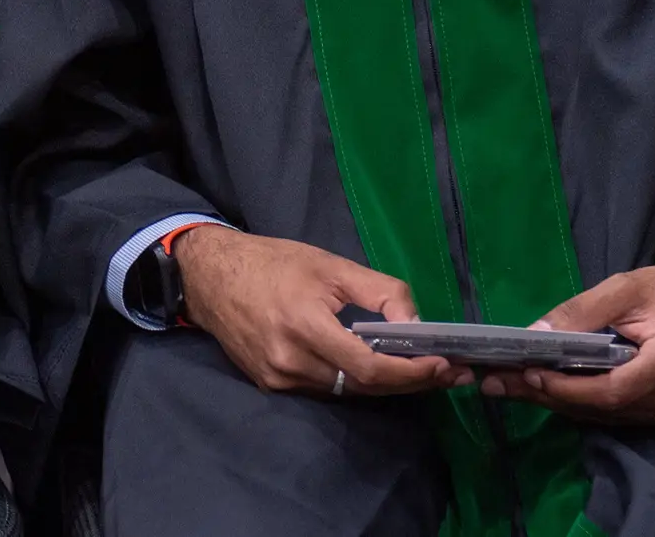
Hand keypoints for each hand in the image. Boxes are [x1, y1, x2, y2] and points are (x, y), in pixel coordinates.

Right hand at [176, 225, 463, 398]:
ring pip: (345, 391)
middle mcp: (290, 361)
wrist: (209, 275)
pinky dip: (351, 381)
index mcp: (304, 325)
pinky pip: (323, 389)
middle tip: (445, 373)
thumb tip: (418, 325)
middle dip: (408, 382)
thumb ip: (380, 292)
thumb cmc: (273, 263)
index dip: (410, 373)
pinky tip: (370, 368)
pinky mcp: (270, 384)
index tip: (443, 367)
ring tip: (415, 370)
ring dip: (382, 384)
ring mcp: (277, 378)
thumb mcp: (331, 265)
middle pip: (362, 386)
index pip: (368, 367)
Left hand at [478, 265, 654, 423]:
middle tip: (496, 382)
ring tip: (508, 385)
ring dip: (555, 401)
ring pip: (603, 414)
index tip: (527, 373)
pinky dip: (577, 401)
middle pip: (602, 407)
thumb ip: (581, 312)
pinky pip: (614, 412)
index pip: (612, 390)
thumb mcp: (624, 288)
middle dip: (547, 395)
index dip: (567, 388)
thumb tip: (534, 334)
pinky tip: (543, 388)